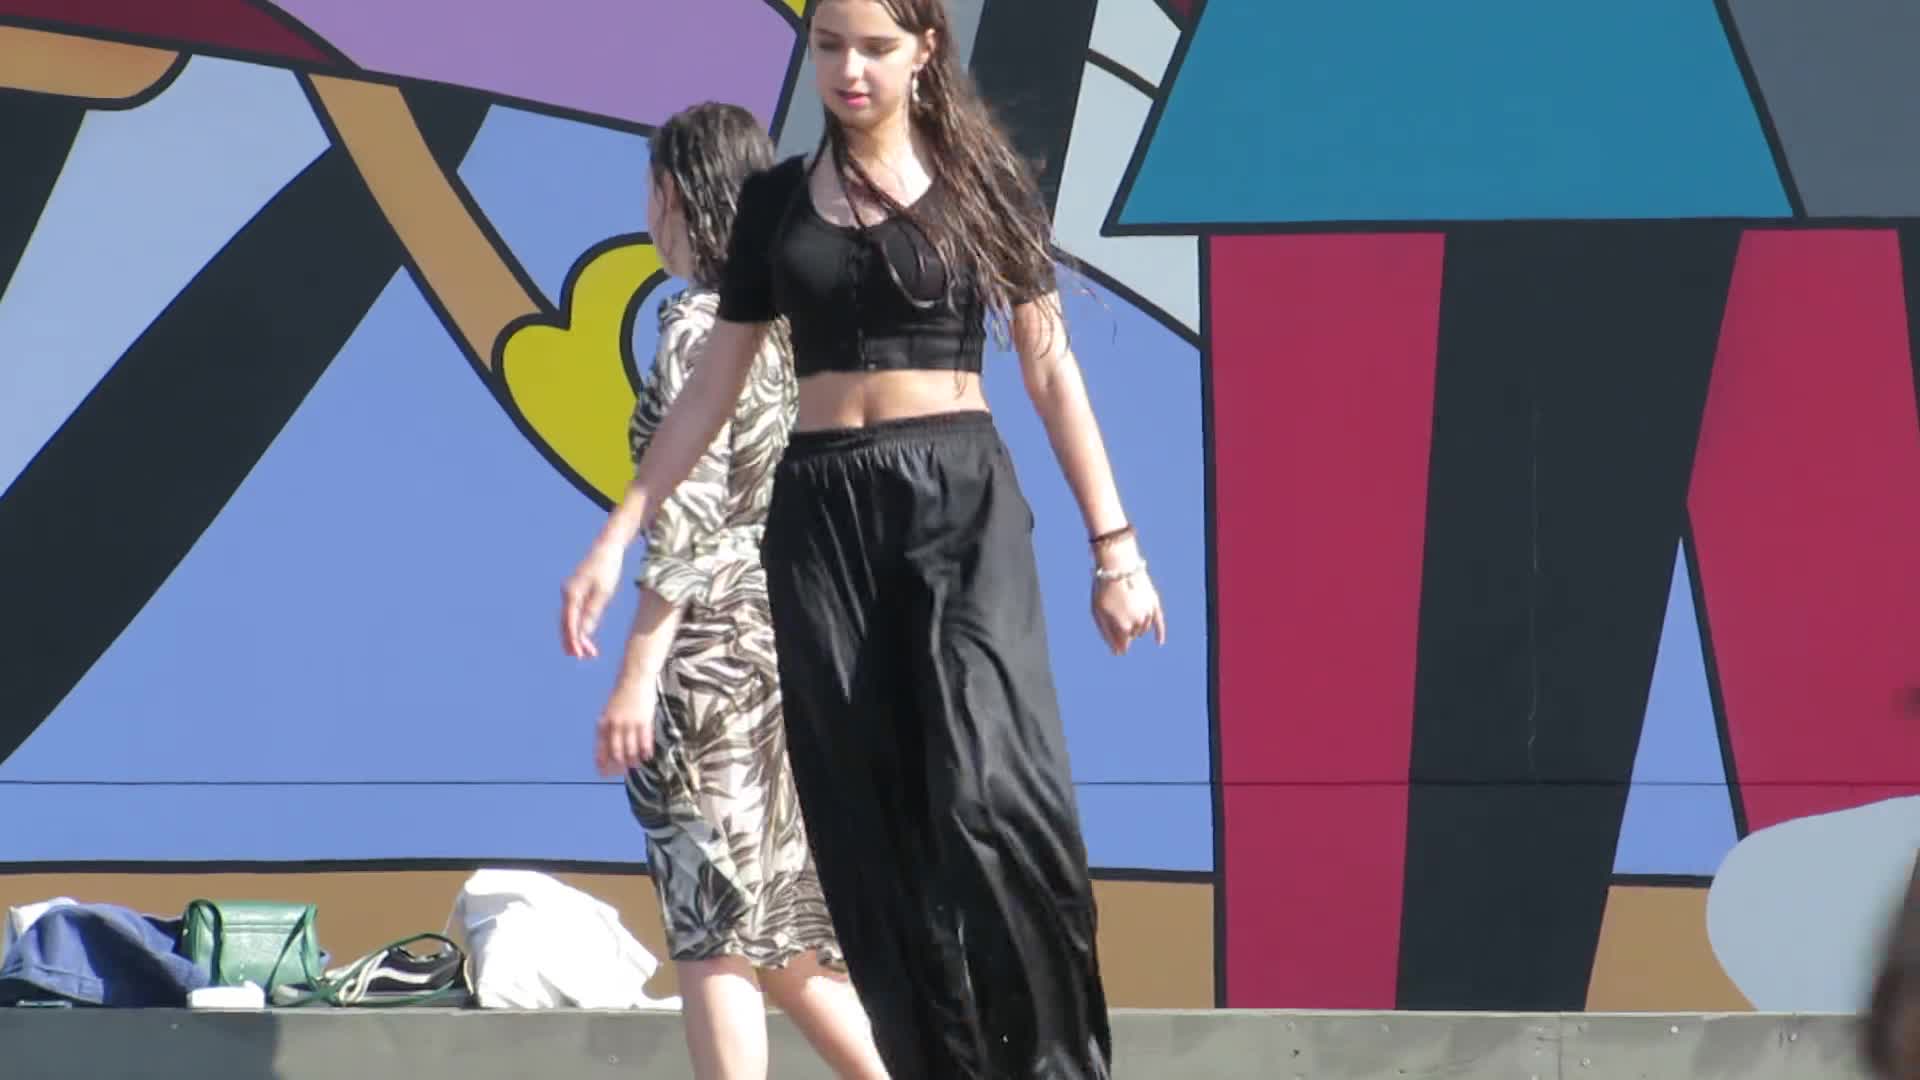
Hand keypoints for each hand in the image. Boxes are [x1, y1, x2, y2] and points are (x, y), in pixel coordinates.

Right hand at [560, 542, 624, 658]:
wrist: (607, 548)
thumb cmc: (607, 569)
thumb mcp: (603, 593)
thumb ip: (593, 612)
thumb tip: (584, 632)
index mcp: (571, 594)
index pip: (570, 622)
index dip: (573, 640)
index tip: (579, 654)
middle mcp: (567, 594)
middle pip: (566, 623)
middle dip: (574, 641)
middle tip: (583, 657)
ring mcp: (570, 593)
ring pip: (570, 620)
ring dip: (578, 636)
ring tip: (589, 652)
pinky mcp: (577, 592)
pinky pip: (575, 613)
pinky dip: (581, 625)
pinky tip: (588, 636)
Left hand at [594, 672, 658, 775]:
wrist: (635, 678)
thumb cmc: (622, 694)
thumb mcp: (609, 710)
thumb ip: (609, 727)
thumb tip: (610, 747)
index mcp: (604, 722)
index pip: (601, 748)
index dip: (602, 762)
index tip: (603, 773)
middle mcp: (615, 724)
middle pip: (616, 752)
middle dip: (619, 766)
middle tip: (622, 772)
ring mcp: (630, 723)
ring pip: (631, 750)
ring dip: (633, 761)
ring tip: (635, 765)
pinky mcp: (644, 721)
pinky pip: (645, 741)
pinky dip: (645, 751)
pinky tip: (646, 756)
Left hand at [1090, 539, 1166, 654]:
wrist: (1117, 565)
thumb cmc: (1103, 589)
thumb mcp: (1098, 613)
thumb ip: (1107, 634)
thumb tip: (1116, 652)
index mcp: (1123, 627)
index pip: (1122, 646)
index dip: (1118, 646)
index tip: (1115, 647)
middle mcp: (1138, 622)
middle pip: (1132, 636)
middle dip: (1124, 631)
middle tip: (1115, 614)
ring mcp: (1148, 612)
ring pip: (1143, 628)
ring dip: (1135, 626)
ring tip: (1124, 609)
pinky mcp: (1154, 602)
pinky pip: (1159, 622)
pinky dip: (1159, 633)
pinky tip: (1159, 642)